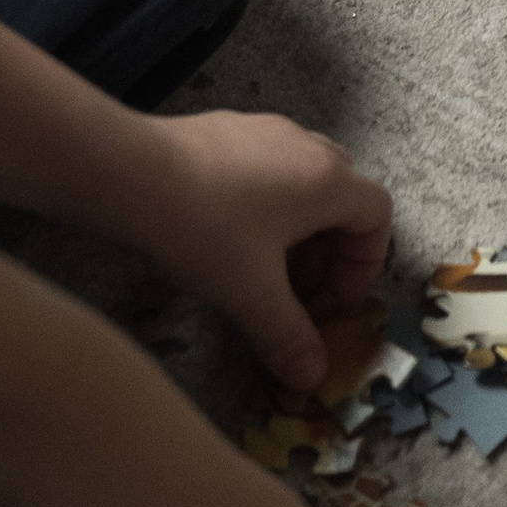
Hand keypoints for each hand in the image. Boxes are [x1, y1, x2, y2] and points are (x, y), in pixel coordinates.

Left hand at [139, 111, 391, 394]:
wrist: (128, 172)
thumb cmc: (204, 229)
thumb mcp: (251, 293)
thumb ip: (287, 337)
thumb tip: (311, 378)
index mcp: (326, 179)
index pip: (377, 216)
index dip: (362, 267)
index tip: (328, 304)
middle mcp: (303, 144)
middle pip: (343, 196)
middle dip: (329, 250)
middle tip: (297, 291)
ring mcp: (263, 130)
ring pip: (302, 180)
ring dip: (296, 229)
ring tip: (260, 268)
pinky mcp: (225, 129)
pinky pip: (265, 167)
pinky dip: (264, 204)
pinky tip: (223, 235)